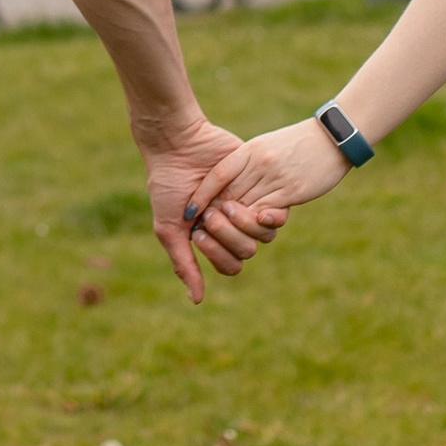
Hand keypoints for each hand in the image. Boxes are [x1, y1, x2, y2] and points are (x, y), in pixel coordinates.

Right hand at [140, 117, 286, 304]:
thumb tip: (197, 301)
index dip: (217, 255)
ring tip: (221, 204)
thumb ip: (185, 264)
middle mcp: (232, 226)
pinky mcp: (262, 188)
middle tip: (208, 213)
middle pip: (247, 253)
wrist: (178, 144)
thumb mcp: (170, 228)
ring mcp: (248, 208)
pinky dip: (265, 217)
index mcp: (212, 238)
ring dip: (240, 225)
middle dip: (226, 236)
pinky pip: (277, 215)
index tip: (196, 232)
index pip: (230, 266)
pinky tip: (246, 206)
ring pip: (263, 238)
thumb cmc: (168, 186)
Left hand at [188, 117, 350, 243]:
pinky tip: (250, 228)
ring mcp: (276, 178)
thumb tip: (228, 187)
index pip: (219, 174)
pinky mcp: (293, 191)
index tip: (190, 210)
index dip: (202, 194)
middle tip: (203, 226)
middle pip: (230, 194)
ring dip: (232, 223)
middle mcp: (260, 164)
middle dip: (215, 213)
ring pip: (247, 208)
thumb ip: (247, 163)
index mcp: (250, 152)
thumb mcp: (266, 146)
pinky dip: (257, 222)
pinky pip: (269, 212)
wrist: (332, 136)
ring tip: (221, 230)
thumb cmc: (298, 142)